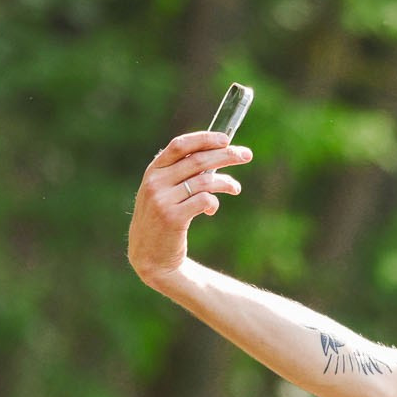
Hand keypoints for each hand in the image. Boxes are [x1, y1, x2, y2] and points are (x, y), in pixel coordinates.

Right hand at [128, 130, 251, 288]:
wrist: (149, 258)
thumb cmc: (161, 222)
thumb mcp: (163, 193)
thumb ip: (180, 175)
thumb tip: (215, 156)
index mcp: (153, 171)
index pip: (180, 145)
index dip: (204, 139)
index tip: (226, 139)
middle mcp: (155, 182)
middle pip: (198, 160)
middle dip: (226, 155)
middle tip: (246, 155)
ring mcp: (162, 200)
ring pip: (204, 181)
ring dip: (226, 182)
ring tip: (236, 187)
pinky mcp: (172, 218)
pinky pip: (203, 201)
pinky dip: (213, 203)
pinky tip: (212, 209)